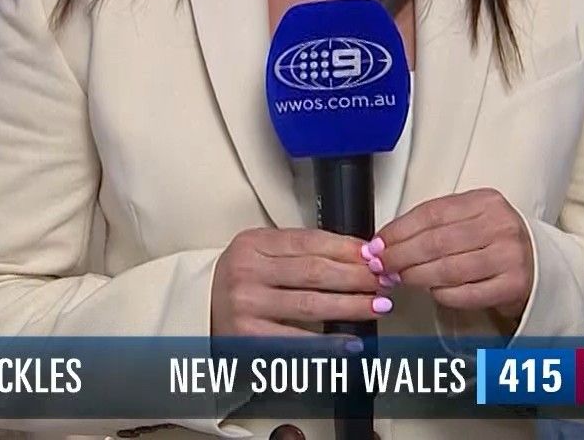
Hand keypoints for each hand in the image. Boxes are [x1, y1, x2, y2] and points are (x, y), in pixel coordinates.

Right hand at [211, 227, 383, 337]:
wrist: (199, 313)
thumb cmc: (240, 283)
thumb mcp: (261, 254)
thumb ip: (299, 251)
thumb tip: (357, 254)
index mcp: (253, 243)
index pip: (310, 241)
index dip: (348, 248)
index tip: (374, 255)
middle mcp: (247, 271)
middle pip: (315, 271)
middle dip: (357, 276)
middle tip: (384, 280)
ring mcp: (247, 305)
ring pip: (311, 304)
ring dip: (351, 305)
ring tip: (377, 305)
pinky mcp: (249, 338)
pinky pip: (298, 341)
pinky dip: (329, 343)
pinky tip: (351, 341)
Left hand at [372, 188, 533, 323]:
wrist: (540, 265)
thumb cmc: (496, 241)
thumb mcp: (472, 219)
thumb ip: (435, 225)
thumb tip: (386, 240)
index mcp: (486, 201)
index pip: (431, 213)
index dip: (398, 230)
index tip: (378, 243)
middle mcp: (500, 225)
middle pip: (436, 242)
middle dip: (400, 255)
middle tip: (381, 265)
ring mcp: (509, 256)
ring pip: (447, 269)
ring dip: (416, 276)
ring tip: (400, 278)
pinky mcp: (513, 285)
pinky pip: (464, 294)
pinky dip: (441, 294)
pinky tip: (432, 291)